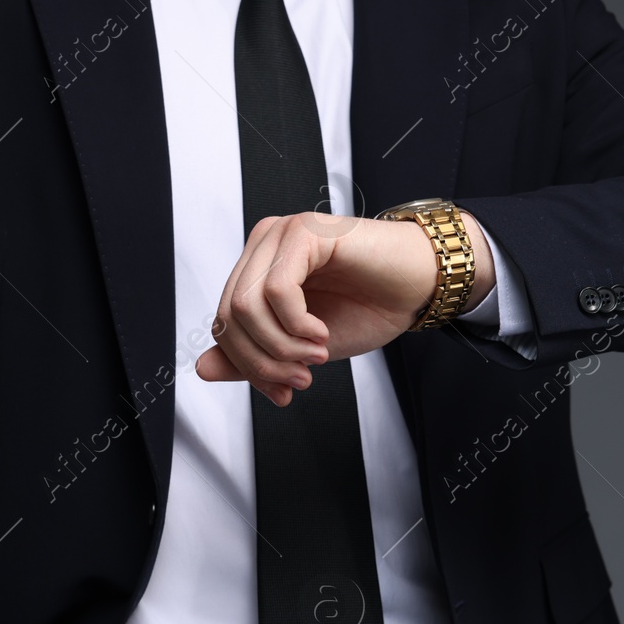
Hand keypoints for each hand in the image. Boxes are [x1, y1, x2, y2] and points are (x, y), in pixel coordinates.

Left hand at [195, 209, 495, 405]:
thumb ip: (254, 357)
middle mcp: (264, 246)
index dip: (248, 366)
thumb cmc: (371, 305)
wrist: (420, 286)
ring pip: (246, 305)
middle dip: (263, 361)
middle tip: (301, 379)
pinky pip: (277, 289)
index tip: (283, 391)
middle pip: (229, 316)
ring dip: (281, 345)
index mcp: (258, 270)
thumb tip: (203, 369)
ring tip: (316, 355)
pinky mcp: (305, 232)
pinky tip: (320, 333)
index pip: (224, 323)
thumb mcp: (302, 347)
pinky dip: (296, 324)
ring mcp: (282, 235)